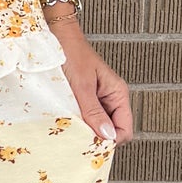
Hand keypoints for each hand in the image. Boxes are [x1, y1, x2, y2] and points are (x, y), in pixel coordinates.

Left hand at [47, 9, 131, 145]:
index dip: (111, 141)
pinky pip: (86, 117)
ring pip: (98, 125)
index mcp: (118, 93)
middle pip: (112, 130)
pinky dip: (78, 122)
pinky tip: (67, 121)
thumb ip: (94, 112)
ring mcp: (97, 98)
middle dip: (98, 137)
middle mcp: (111, 97)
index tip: (92, 145)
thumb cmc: (71, 54)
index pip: (125, 129)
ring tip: (71, 129)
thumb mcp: (82, 86)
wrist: (56, 36)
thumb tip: (107, 135)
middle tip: (78, 140)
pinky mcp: (84, 98)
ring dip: (86, 130)